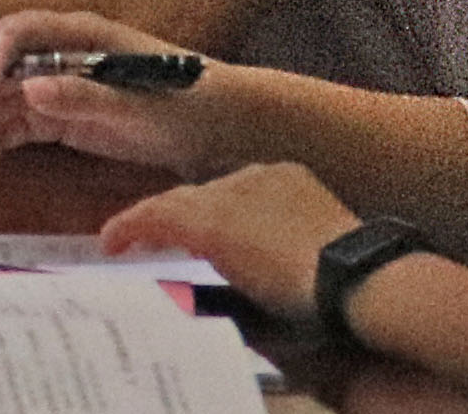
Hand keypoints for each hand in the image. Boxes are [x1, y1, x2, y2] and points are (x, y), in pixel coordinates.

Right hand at [0, 10, 226, 187]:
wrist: (223, 129)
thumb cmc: (187, 102)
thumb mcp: (139, 103)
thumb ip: (84, 96)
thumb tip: (27, 89)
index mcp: (78, 35)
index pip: (19, 32)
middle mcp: (58, 57)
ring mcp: (56, 89)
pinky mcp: (59, 120)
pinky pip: (14, 130)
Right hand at [103, 163, 367, 321]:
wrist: (358, 275)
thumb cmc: (295, 294)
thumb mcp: (235, 291)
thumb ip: (198, 271)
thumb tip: (173, 269)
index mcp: (206, 218)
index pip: (152, 214)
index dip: (126, 228)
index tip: (110, 244)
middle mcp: (225, 186)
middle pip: (181, 198)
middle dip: (161, 218)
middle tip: (147, 239)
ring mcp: (259, 175)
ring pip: (217, 187)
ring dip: (205, 208)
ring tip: (204, 231)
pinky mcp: (290, 173)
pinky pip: (254, 181)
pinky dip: (243, 198)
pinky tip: (252, 215)